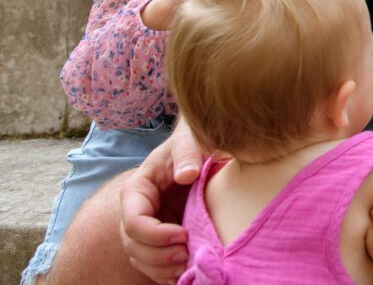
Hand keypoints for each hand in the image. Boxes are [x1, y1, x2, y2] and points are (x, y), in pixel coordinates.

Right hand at [119, 120, 202, 282]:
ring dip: (161, 268)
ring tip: (187, 267)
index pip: (134, 222)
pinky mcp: (159, 237)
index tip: (183, 234)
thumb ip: (187, 154)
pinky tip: (184, 275)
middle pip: (133, 245)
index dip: (155, 234)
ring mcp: (146, 227)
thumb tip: (187, 175)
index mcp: (137, 190)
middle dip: (157, 255)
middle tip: (186, 255)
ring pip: (141, 258)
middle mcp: (135, 211)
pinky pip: (153, 263)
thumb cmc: (192, 142)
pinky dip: (165, 273)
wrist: (201, 149)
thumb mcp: (189, 141)